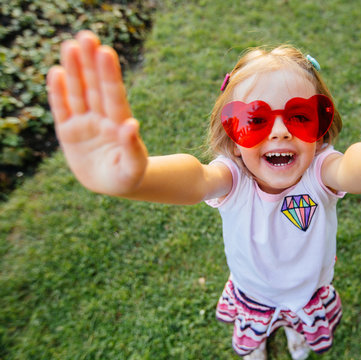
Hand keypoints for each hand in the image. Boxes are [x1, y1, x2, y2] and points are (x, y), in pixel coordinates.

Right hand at [47, 31, 147, 194]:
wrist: (114, 184)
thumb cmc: (129, 175)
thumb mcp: (134, 167)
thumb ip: (133, 147)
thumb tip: (132, 124)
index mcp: (119, 124)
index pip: (113, 95)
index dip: (109, 75)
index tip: (106, 52)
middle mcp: (102, 118)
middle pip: (95, 87)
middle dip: (90, 63)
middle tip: (87, 36)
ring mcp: (85, 123)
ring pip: (78, 93)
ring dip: (74, 71)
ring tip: (70, 46)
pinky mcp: (69, 132)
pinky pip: (62, 110)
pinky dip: (58, 93)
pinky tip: (57, 72)